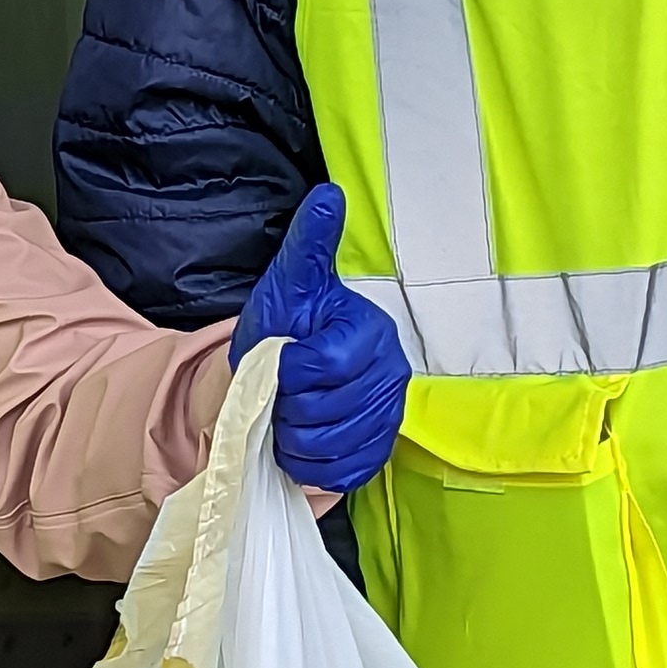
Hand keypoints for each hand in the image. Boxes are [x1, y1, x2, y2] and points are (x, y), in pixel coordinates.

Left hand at [230, 186, 409, 494]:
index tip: (276, 360)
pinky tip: (304, 441)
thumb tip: (329, 195)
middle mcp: (391, 372)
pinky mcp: (380, 451)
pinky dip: (312, 464)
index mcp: (370, 330)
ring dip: (294, 438)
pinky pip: (344, 471)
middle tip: (279, 390)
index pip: (325, 366)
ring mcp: (389, 415)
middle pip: (326, 411)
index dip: (288, 371)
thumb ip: (309, 243)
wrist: (275, 374)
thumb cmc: (282, 325)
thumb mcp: (288, 282)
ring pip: (331, 446)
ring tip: (288, 414)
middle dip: (287, 406)